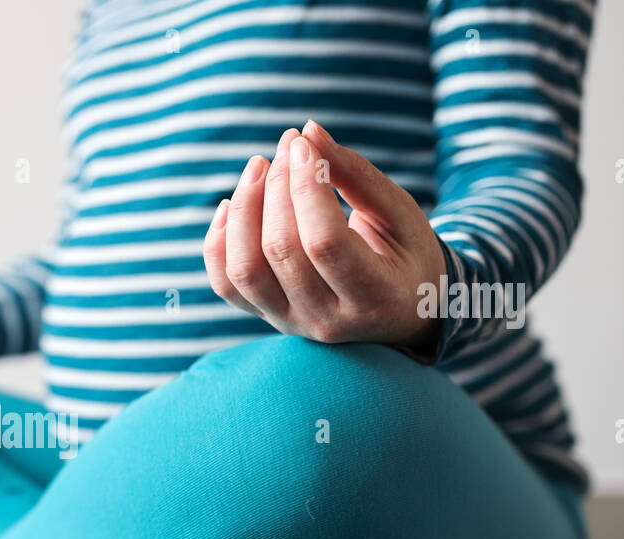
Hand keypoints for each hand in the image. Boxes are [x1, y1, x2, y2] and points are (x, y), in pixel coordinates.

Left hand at [203, 121, 444, 351]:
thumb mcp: (398, 213)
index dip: (307, 187)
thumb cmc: (405, 253)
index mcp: (375, 296)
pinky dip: (218, 241)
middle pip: (280, 251)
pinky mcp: (265, 316)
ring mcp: (291, 322)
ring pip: (244, 270)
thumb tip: (308, 131)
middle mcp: (328, 320)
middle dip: (277, 187)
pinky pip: (225, 284)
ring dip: (243, 209)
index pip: (324, 242)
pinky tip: (231, 204)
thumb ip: (355, 174)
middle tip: (289, 146)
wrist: (398, 310)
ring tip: (259, 167)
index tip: (303, 144)